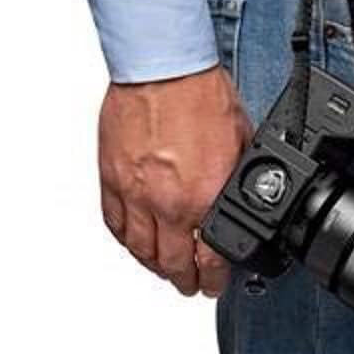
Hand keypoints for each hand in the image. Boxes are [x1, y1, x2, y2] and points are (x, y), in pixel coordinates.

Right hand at [98, 65, 252, 296]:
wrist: (163, 68)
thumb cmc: (200, 93)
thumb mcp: (240, 141)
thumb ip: (235, 176)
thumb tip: (241, 193)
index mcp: (205, 196)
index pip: (209, 257)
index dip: (214, 278)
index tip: (215, 283)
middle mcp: (167, 203)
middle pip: (172, 262)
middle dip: (185, 280)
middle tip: (191, 285)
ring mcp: (135, 193)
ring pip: (140, 250)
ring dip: (154, 266)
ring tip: (165, 271)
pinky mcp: (112, 178)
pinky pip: (114, 223)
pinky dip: (125, 240)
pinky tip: (134, 244)